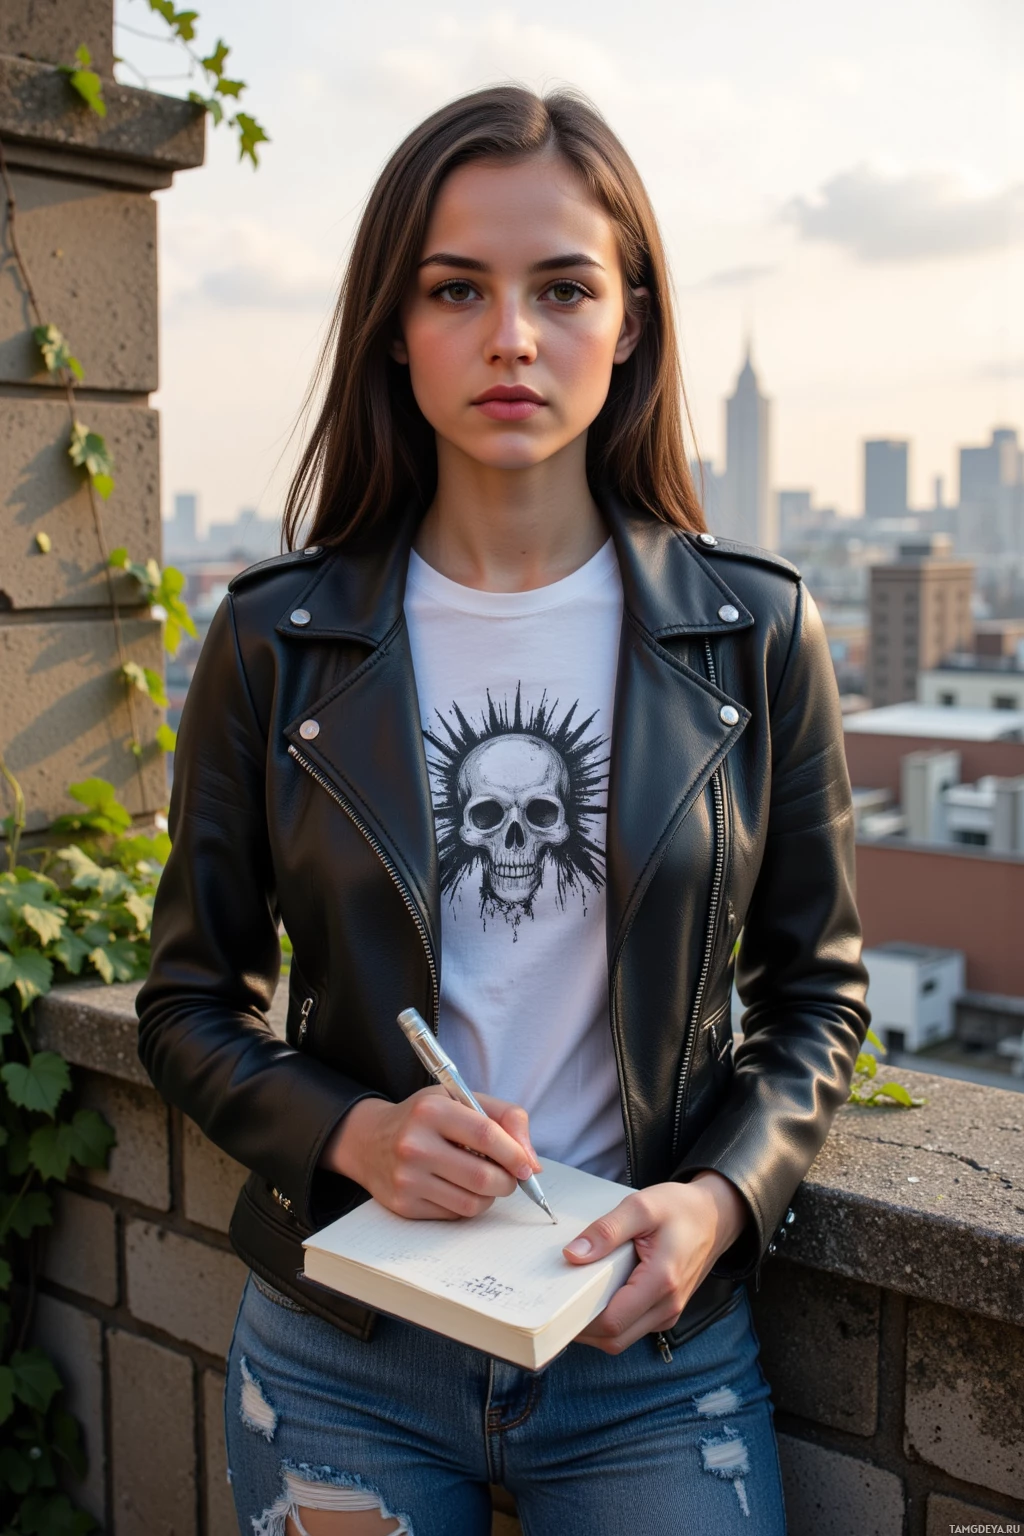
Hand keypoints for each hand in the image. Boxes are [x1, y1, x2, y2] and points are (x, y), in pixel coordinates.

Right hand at [320, 1086, 541, 1220]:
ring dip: (489, 1196)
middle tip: (509, 1177)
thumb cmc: (425, 1118)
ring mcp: (407, 1178)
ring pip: (472, 1202)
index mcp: (432, 1110)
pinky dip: (467, 1204)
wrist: (369, 1140)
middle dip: (507, 1182)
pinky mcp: (404, 1205)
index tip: (527, 1166)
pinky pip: (454, 1215)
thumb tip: (532, 1163)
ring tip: (483, 1180)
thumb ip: (505, 1118)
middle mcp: (415, 1145)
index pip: (486, 1135)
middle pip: (483, 1176)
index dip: (515, 1154)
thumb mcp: (461, 1099)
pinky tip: (457, 1187)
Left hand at [563, 1172, 750, 1353]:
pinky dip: (612, 1321)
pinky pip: (633, 1328)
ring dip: (597, 1327)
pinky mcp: (666, 1311)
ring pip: (623, 1339)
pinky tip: (599, 1295)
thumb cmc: (680, 1209)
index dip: (581, 1319)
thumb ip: (606, 1231)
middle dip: (584, 1328)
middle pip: (615, 1339)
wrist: (715, 1215)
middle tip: (560, 1302)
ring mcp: (669, 1312)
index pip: (613, 1322)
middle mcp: (668, 1305)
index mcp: (661, 1281)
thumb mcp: (641, 1206)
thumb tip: (573, 1254)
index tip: (558, 1301)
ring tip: (577, 1296)